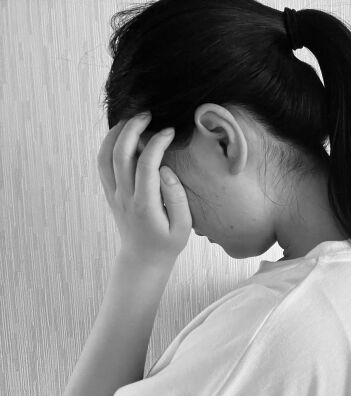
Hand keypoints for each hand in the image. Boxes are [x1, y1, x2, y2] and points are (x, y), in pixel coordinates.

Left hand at [97, 112, 191, 264]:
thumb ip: (177, 198)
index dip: (157, 143)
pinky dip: (108, 145)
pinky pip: (103, 164)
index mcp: (145, 205)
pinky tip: (121, 134)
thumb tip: (165, 171)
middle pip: (120, 154)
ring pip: (105, 157)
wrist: (143, 259)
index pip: (146, 165)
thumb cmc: (167, 243)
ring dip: (116, 134)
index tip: (169, 131)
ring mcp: (114, 194)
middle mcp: (125, 197)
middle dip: (132, 129)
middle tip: (148, 115)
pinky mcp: (110, 193)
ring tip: (132, 119)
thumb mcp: (183, 227)